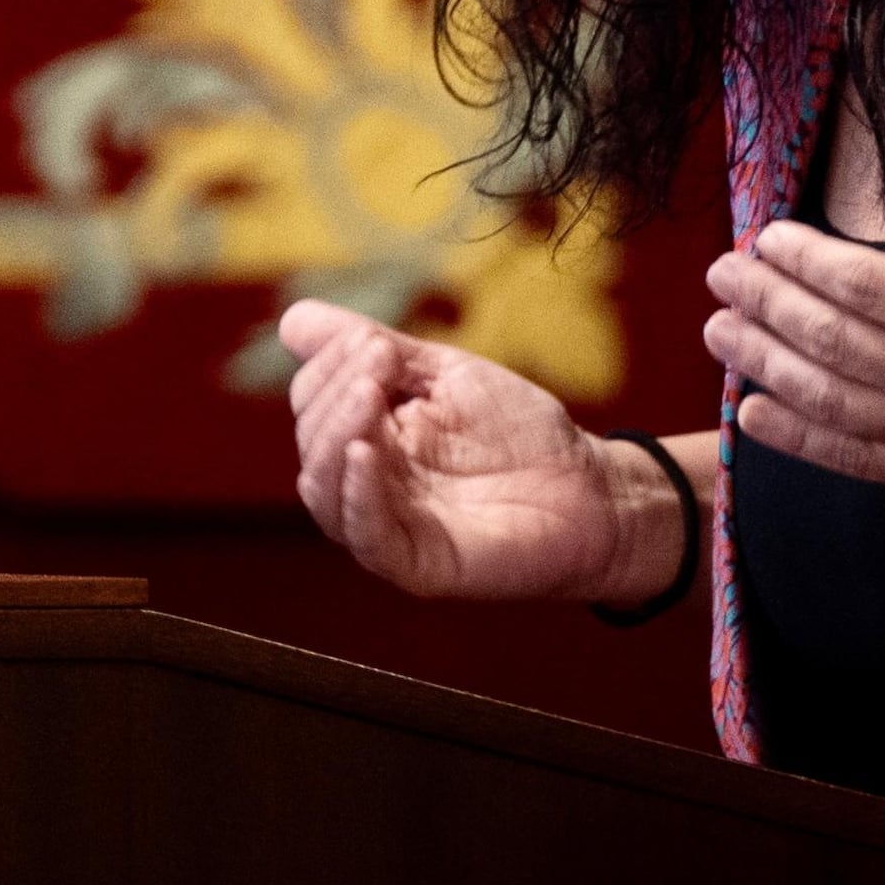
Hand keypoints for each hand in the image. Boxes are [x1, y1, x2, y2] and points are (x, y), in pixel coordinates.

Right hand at [281, 298, 658, 600]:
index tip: (375, 345)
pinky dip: (357, 495)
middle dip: (332, 393)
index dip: (330, 365)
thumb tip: (291, 320)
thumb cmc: (522, 432)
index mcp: (370, 435)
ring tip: (366, 396)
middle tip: (377, 364)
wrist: (592, 488)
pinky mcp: (418, 565)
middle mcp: (368, 483)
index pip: (313, 399)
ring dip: (334, 437)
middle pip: (311, 442)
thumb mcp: (445, 374)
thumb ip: (374, 350)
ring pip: (324, 492)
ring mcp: (390, 525)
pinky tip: (367, 454)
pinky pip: (367, 537)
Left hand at [704, 114, 884, 509]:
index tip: (765, 238)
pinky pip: (856, 462)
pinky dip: (799, 440)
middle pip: (833, 343)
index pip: (864, 288)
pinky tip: (754, 413)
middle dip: (766, 306)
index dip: (803, 262)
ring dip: (765, 367)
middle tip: (719, 275)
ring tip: (718, 333)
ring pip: (831, 404)